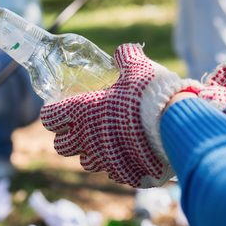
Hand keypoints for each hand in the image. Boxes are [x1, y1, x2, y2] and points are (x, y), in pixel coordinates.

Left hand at [40, 44, 197, 187]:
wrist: (175, 125)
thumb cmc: (151, 93)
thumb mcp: (138, 67)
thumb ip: (126, 57)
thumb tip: (123, 52)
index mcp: (84, 110)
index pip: (50, 117)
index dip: (54, 112)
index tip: (62, 108)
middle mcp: (88, 138)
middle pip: (61, 146)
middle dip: (68, 137)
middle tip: (82, 126)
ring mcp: (104, 159)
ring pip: (85, 162)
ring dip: (91, 152)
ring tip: (106, 141)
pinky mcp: (123, 173)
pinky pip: (112, 172)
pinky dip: (116, 165)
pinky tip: (129, 154)